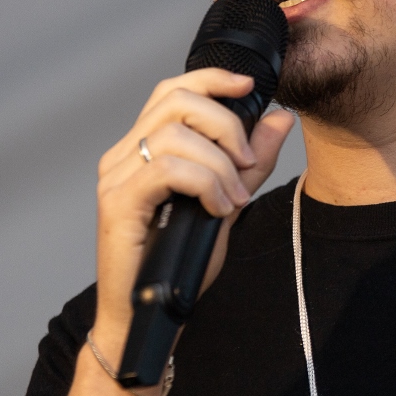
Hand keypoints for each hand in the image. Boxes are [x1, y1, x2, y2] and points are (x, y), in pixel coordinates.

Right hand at [91, 68, 294, 347]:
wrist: (148, 317)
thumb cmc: (179, 264)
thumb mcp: (226, 203)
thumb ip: (250, 163)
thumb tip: (279, 118)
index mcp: (142, 149)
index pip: (171, 91)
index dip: (210, 78)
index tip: (249, 85)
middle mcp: (123, 156)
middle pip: (175, 101)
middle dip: (225, 123)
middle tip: (246, 162)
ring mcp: (116, 177)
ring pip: (174, 135)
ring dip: (218, 164)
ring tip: (233, 198)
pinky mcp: (118, 202)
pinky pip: (167, 169)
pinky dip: (204, 182)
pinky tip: (217, 208)